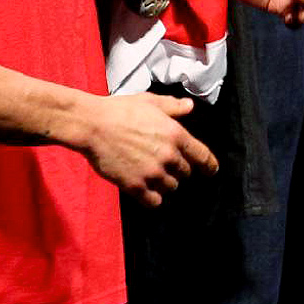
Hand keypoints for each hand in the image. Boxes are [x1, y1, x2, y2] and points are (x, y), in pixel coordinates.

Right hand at [82, 92, 218, 205]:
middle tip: (164, 165)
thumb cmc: (120, 110)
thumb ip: (173, 106)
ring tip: (152, 175)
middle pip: (185, 174)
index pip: (203, 157)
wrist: (92, 125)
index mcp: (176, 135)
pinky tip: (146, 191)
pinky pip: (154, 202)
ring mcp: (152, 173)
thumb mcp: (150, 101)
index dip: (209, 166)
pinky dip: (153, 198)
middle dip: (178, 170)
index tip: (211, 171)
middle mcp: (168, 156)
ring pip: (171, 188)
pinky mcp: (135, 186)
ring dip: (165, 184)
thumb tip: (190, 107)